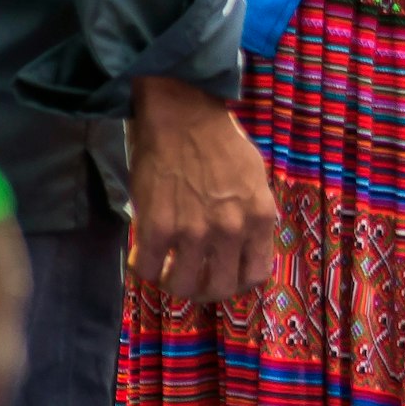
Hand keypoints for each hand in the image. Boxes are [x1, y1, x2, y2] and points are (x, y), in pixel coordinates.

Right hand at [128, 74, 275, 303]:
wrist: (182, 116)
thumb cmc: (220, 142)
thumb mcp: (255, 179)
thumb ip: (253, 214)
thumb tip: (246, 243)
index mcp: (260, 218)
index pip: (256, 274)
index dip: (238, 281)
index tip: (225, 276)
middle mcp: (230, 231)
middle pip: (220, 289)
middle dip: (206, 290)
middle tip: (193, 278)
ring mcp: (192, 232)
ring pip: (182, 286)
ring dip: (173, 282)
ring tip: (167, 269)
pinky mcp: (156, 228)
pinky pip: (147, 268)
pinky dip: (144, 267)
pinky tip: (144, 254)